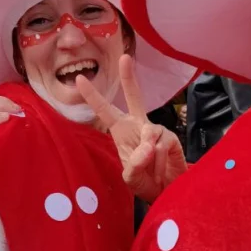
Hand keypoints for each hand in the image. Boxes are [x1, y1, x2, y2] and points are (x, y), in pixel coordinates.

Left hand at [76, 55, 186, 202]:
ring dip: (148, 159)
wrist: (167, 192)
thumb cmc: (144, 181)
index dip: (93, 95)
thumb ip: (134, 163)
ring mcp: (155, 130)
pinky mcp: (171, 137)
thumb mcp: (130, 177)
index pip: (105, 110)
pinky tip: (161, 171)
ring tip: (151, 173)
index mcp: (121, 131)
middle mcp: (138, 125)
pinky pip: (162, 145)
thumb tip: (148, 145)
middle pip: (134, 96)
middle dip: (129, 77)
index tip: (79, 79)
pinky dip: (159, 162)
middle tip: (125, 58)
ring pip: (148, 134)